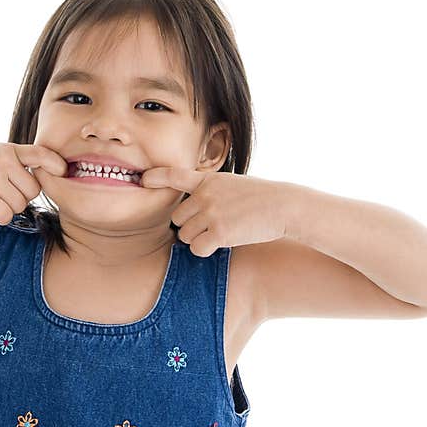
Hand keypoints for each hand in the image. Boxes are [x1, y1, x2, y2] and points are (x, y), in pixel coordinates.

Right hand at [0, 143, 66, 224]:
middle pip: (34, 190)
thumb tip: (54, 174)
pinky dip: (1, 216)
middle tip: (7, 192)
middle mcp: (3, 162)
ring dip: (10, 207)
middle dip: (24, 196)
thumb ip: (19, 160)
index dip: (56, 165)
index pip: (42, 154)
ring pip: (20, 205)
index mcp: (9, 149)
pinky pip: (7, 215)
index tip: (63, 172)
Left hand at [140, 168, 290, 256]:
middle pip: (177, 218)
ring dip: (198, 238)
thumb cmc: (260, 197)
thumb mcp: (232, 184)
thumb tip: (191, 205)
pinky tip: (221, 244)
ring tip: (221, 232)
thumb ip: (210, 190)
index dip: (156, 178)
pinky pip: (196, 248)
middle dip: (189, 225)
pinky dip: (205, 250)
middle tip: (211, 226)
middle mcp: (205, 195)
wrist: (284, 206)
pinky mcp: (219, 233)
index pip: (175, 175)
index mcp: (208, 180)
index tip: (142, 180)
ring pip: (184, 235)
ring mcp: (211, 213)